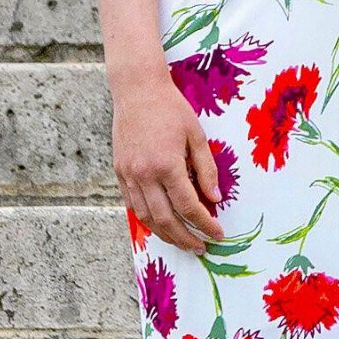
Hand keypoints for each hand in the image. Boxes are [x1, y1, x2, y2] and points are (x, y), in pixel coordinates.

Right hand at [111, 68, 225, 252]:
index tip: (218, 233)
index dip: (205, 223)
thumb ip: (206, 169)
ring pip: (146, 218)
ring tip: (183, 242)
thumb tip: (215, 198)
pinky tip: (161, 225)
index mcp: (167, 165)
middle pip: (166, 220)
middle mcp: (144, 175)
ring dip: (165, 235)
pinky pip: (133, 206)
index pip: (189, 206)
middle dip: (185, 238)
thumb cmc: (171, 109)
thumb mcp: (196, 135)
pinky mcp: (119, 173)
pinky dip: (148, 220)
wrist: (137, 91)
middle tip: (201, 247)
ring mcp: (129, 176)